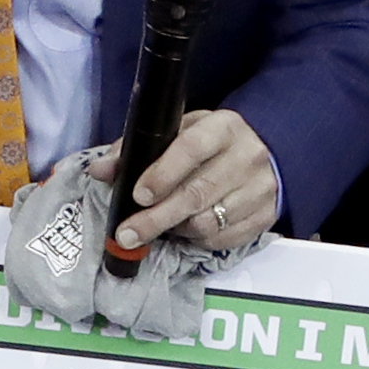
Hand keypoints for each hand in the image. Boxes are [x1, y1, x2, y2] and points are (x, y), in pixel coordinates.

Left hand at [84, 109, 277, 252]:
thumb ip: (137, 148)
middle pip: (197, 193)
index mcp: (222, 127)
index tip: (138, 195)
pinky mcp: (267, 217)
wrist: (268, 151)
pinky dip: (198, 240)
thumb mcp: (179, 131)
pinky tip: (184, 232)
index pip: (190, 149)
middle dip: (157, 218)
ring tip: (158, 227)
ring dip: (177, 229)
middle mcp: (246, 157)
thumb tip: (99, 170)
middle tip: (128, 233)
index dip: (162, 174)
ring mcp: (261, 189)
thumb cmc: (212, 141)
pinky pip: (225, 239)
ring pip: (210, 221)